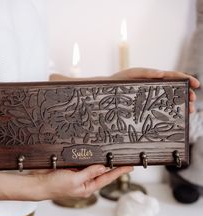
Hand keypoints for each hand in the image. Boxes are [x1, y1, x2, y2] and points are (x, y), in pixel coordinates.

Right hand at [32, 164, 132, 200]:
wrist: (38, 184)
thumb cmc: (54, 186)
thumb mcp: (74, 179)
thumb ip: (89, 173)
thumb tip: (103, 167)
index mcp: (88, 188)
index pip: (107, 178)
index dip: (119, 172)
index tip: (130, 166)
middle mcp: (85, 183)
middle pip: (102, 173)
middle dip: (112, 166)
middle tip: (124, 158)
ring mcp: (78, 176)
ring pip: (93, 167)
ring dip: (100, 161)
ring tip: (112, 156)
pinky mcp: (72, 170)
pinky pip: (84, 164)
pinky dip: (89, 159)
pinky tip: (93, 155)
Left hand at [50, 67, 199, 113]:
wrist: (80, 104)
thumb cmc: (77, 97)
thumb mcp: (70, 90)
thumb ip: (62, 83)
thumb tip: (50, 78)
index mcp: (117, 82)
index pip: (137, 74)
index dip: (153, 73)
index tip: (166, 76)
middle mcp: (129, 88)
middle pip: (157, 83)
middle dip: (176, 85)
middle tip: (193, 94)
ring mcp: (134, 97)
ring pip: (160, 95)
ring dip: (177, 99)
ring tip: (192, 107)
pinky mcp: (135, 107)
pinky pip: (154, 106)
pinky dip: (167, 110)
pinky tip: (177, 118)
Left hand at [110, 67, 199, 112]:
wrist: (105, 96)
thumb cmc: (117, 83)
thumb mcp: (131, 75)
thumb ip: (146, 73)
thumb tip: (162, 73)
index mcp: (153, 78)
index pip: (174, 77)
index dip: (186, 79)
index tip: (196, 85)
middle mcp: (155, 89)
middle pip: (175, 91)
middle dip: (186, 96)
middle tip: (192, 104)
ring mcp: (151, 100)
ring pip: (170, 102)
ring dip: (181, 106)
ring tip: (188, 112)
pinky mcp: (146, 109)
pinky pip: (160, 111)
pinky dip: (170, 114)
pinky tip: (175, 119)